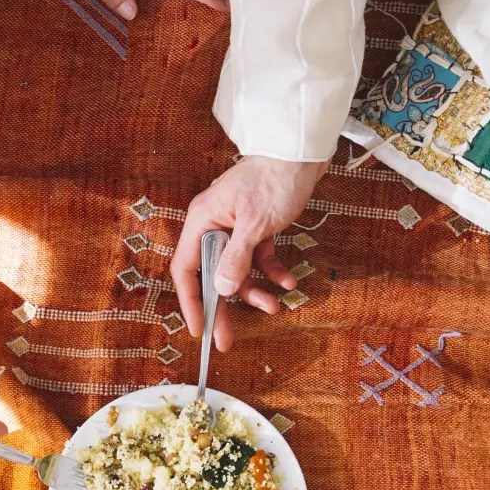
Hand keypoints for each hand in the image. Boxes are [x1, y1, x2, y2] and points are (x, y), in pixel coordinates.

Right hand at [172, 155, 329, 351]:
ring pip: (239, 270)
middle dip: (223, 307)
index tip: (199, 328)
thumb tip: (223, 291)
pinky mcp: (258, 226)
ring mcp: (237, 226)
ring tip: (275, 306)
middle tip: (227, 339)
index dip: (190, 301)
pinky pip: (260, 258)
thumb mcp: (255, 223)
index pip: (186, 269)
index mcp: (203, 220)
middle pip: (213, 275)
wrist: (302, 150)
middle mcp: (215, 224)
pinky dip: (273, 271)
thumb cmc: (275, 178)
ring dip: (255, 290)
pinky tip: (288, 282)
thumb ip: (237, 259)